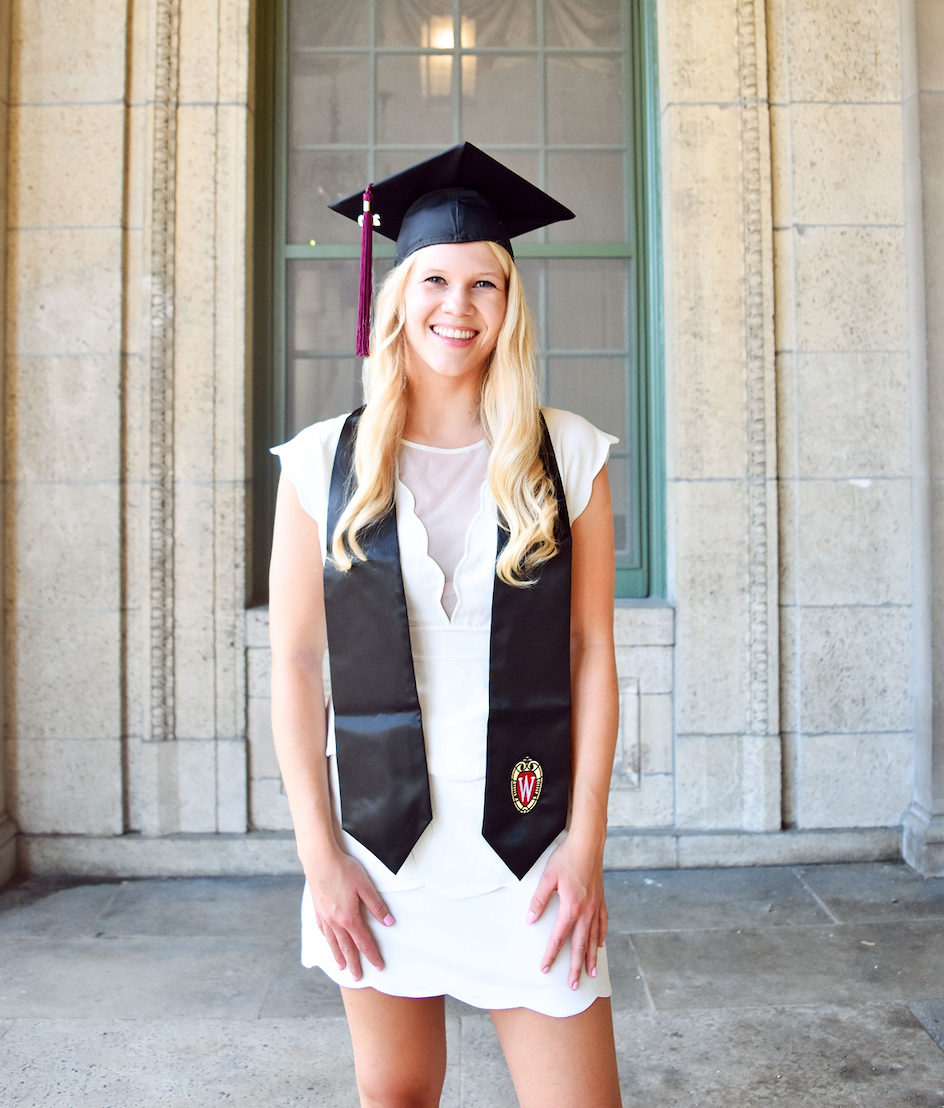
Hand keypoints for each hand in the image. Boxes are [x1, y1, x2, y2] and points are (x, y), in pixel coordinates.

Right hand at [304, 848, 393, 981]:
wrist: (319, 859)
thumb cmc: (344, 869)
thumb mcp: (365, 886)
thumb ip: (377, 906)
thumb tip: (389, 923)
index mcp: (349, 918)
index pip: (363, 942)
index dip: (372, 955)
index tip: (378, 966)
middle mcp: (335, 921)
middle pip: (346, 948)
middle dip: (353, 963)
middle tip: (358, 978)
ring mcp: (324, 916)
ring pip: (332, 942)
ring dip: (338, 956)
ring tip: (341, 967)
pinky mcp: (317, 909)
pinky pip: (322, 931)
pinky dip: (326, 941)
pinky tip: (328, 942)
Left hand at [527, 835, 607, 989]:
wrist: (588, 844)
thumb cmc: (566, 859)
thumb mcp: (548, 878)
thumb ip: (539, 900)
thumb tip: (530, 920)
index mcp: (571, 908)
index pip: (559, 938)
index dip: (551, 955)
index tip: (545, 969)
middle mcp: (586, 912)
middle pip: (580, 946)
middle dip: (575, 967)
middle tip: (573, 986)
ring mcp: (596, 907)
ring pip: (594, 939)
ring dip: (591, 958)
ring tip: (591, 975)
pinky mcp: (601, 900)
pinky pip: (603, 924)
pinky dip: (601, 937)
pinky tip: (600, 945)